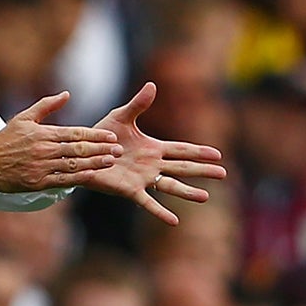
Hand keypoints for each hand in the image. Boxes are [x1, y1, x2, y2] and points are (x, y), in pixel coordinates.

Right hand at [0, 92, 123, 192]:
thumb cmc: (5, 138)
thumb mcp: (24, 117)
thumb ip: (46, 106)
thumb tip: (67, 94)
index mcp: (44, 133)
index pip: (76, 133)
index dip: (96, 135)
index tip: (111, 136)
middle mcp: (45, 149)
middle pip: (79, 148)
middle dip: (101, 149)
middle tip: (119, 149)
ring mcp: (42, 166)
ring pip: (74, 164)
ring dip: (94, 163)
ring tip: (110, 161)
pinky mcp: (37, 182)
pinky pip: (62, 180)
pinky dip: (78, 178)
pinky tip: (92, 176)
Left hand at [80, 81, 228, 224]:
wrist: (82, 153)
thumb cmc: (102, 135)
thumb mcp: (121, 116)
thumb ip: (138, 104)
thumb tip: (153, 85)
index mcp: (153, 148)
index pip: (181, 149)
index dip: (199, 151)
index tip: (218, 154)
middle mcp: (152, 165)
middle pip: (183, 168)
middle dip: (202, 170)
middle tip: (223, 173)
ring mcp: (143, 179)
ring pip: (170, 186)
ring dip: (188, 191)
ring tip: (205, 197)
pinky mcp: (130, 190)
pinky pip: (148, 202)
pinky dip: (160, 211)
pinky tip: (174, 220)